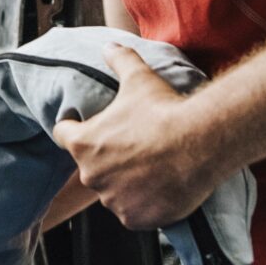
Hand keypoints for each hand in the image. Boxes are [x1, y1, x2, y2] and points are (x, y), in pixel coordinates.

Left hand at [52, 45, 231, 230]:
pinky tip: (160, 189)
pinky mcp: (134, 218)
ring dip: (126, 184)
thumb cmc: (164, 110)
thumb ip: (120, 60)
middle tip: (135, 148)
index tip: (88, 128)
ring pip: (114, 192)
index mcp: (82, 143)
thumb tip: (110, 46)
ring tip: (152, 169)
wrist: (200, 142)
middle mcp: (91, 175)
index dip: (75, 129)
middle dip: (108, 159)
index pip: (64, 135)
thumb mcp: (139, 79)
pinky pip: (133, 213)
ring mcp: (112, 200)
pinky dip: (143, 205)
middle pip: (92, 166)